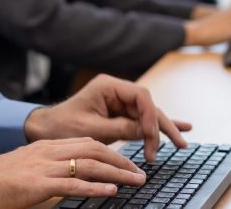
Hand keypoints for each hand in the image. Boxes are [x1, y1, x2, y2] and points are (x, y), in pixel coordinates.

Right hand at [0, 137, 145, 208]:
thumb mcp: (28, 168)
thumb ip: (50, 170)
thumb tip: (71, 180)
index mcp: (47, 147)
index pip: (87, 143)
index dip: (112, 151)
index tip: (128, 163)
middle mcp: (49, 152)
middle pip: (94, 150)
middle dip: (121, 160)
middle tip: (141, 173)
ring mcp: (44, 167)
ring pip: (89, 165)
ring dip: (117, 173)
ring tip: (136, 181)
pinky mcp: (39, 184)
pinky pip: (73, 185)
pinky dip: (95, 188)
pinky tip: (112, 191)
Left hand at [23, 74, 190, 155]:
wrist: (47, 129)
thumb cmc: (63, 126)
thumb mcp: (92, 130)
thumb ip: (121, 129)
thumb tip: (147, 133)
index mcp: (107, 86)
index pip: (140, 95)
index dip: (150, 115)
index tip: (151, 136)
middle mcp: (116, 91)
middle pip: (148, 105)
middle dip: (162, 125)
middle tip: (178, 144)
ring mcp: (118, 102)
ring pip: (148, 115)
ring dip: (162, 130)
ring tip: (182, 144)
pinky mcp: (119, 114)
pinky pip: (142, 120)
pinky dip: (157, 127)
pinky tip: (180, 129)